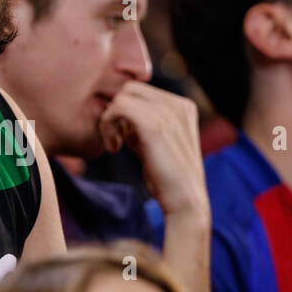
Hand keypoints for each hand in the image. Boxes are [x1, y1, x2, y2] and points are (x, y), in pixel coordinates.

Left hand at [99, 81, 207, 219]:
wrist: (184, 202)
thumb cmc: (168, 179)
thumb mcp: (157, 144)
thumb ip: (142, 127)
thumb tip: (117, 117)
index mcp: (183, 107)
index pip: (141, 92)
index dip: (126, 113)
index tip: (124, 139)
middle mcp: (178, 104)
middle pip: (130, 89)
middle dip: (117, 112)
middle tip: (117, 141)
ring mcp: (168, 112)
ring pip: (122, 96)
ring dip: (110, 120)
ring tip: (115, 145)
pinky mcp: (154, 123)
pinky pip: (117, 107)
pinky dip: (108, 125)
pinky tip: (114, 148)